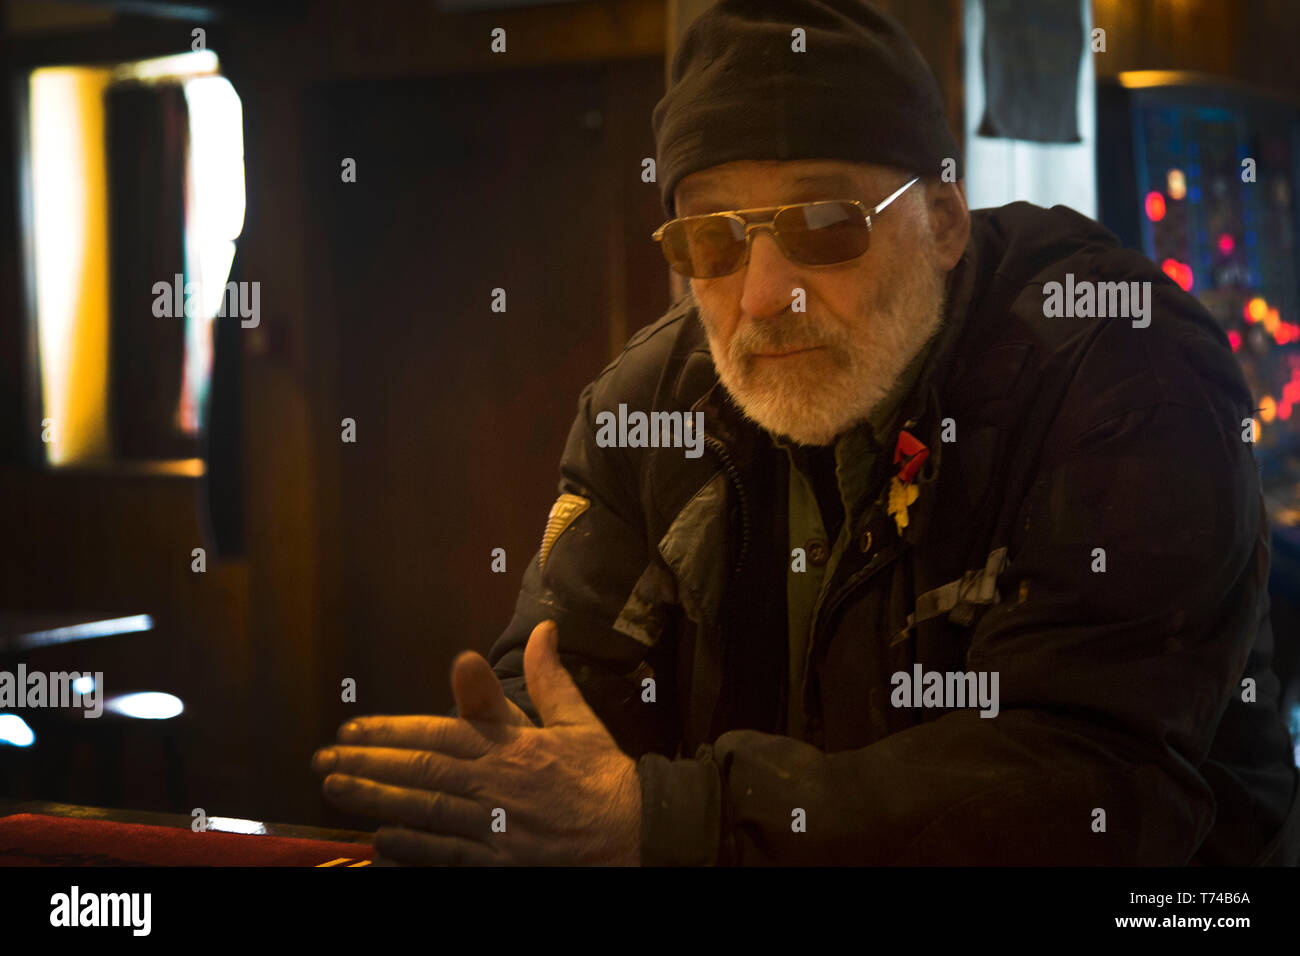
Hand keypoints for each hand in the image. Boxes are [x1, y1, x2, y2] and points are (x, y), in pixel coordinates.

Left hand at [311, 620, 640, 864]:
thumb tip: (542, 628)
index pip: (441, 732)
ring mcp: (496, 828)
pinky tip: (380, 842)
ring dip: (376, 802)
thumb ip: (549, 677)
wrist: (636, 832)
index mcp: (513, 746)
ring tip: (336, 792)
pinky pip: (446, 857)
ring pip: (425, 812)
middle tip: (323, 762)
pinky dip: (411, 850)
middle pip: (422, 772)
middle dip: (367, 766)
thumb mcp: (578, 720)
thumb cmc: (602, 775)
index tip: (353, 728)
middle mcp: (498, 784)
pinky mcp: (500, 863)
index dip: (392, 731)